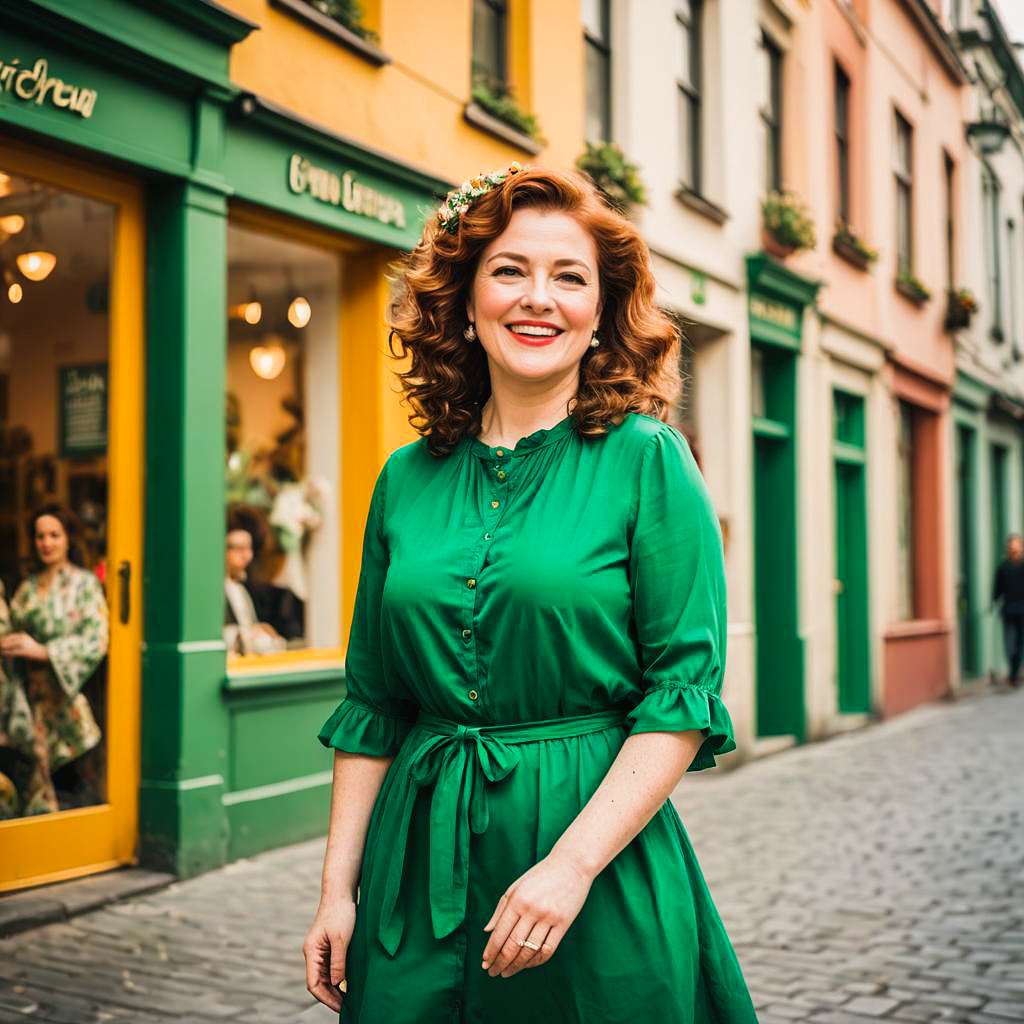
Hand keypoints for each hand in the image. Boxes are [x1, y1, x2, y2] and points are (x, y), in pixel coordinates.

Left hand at [0, 633, 47, 660]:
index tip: (0, 642)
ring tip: (0, 650)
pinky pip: (13, 652)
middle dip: (2, 643)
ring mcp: (24, 645)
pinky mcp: (24, 651)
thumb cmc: (33, 648)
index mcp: (23, 635)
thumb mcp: (26, 641)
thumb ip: (18, 640)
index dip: (4, 639)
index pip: (10, 636)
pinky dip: (8, 653)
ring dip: (4, 648)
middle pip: (9, 640)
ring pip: (10, 646)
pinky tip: (4, 653)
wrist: (43, 652)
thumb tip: (6, 643)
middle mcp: (23, 639)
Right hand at [303, 898, 355, 1011]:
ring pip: (325, 976)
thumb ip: (338, 962)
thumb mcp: (341, 939)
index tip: (340, 1006)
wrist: (341, 892)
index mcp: (311, 952)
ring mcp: (320, 950)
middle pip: (318, 982)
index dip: (325, 998)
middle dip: (331, 996)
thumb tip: (338, 984)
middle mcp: (313, 953)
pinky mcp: (328, 946)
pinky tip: (349, 982)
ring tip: (349, 998)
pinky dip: (338, 977)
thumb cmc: (340, 912)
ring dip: (335, 988)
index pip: (313, 983)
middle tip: (346, 1007)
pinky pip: (331, 967)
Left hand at [481, 851, 592, 977]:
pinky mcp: (563, 923)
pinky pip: (548, 949)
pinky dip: (536, 961)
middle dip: (500, 962)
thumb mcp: (516, 886)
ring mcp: (549, 917)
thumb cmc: (540, 875)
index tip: (486, 963)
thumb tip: (487, 931)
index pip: (500, 932)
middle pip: (513, 945)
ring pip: (529, 951)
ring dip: (516, 966)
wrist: (571, 865)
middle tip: (493, 973)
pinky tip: (528, 964)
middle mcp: (532, 909)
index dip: (491, 951)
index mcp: (517, 899)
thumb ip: (501, 909)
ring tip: (507, 972)